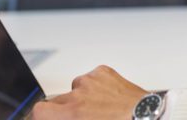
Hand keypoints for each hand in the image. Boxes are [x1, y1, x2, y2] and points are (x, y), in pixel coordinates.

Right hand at [31, 65, 148, 119]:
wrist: (147, 117)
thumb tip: (60, 116)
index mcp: (72, 114)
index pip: (39, 110)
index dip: (42, 115)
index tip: (47, 118)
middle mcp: (79, 94)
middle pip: (57, 99)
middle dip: (65, 109)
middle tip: (80, 116)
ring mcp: (91, 80)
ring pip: (75, 88)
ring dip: (81, 97)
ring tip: (98, 108)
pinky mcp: (103, 71)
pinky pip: (91, 78)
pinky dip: (95, 86)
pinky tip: (107, 97)